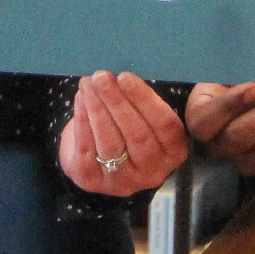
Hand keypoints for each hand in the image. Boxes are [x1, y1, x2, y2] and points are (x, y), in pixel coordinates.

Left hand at [58, 71, 188, 195]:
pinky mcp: (93, 181)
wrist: (96, 156)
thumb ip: (148, 99)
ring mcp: (123, 181)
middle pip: (137, 135)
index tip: (125, 77)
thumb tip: (130, 72)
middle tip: (102, 77)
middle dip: (117, 102)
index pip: (165, 125)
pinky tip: (80, 99)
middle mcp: (152, 172)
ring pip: (110, 143)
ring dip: (97, 109)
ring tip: (88, 84)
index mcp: (173, 152)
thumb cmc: (128, 124)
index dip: (145, 100)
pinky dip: (82, 121)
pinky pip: (87, 150)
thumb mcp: (147, 114)